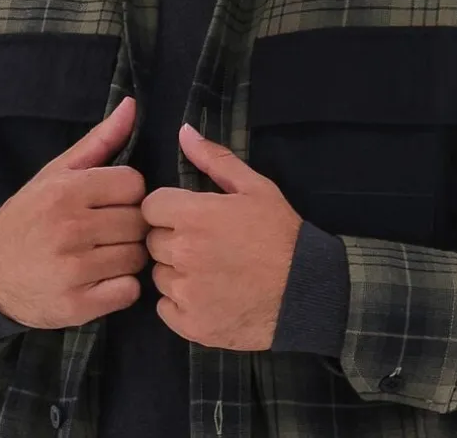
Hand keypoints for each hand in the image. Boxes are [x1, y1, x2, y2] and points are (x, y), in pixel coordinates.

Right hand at [0, 97, 149, 328]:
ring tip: (105, 254)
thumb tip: (132, 104)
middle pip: (139, 221)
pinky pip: (129, 291)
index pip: (134, 185)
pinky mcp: (76, 306)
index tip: (110, 202)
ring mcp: (73, 270)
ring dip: (128, 256)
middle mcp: (70, 229)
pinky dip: (122, 287)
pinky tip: (103, 280)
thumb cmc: (30, 216)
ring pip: (137, 256)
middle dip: (129, 225)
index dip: (127, 193)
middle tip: (108, 230)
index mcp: (67, 192)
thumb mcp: (57, 173)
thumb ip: (100, 140)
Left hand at [142, 124, 303, 350]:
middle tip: (204, 243)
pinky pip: (165, 308)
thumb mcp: (255, 187)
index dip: (168, 209)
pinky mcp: (190, 325)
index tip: (187, 215)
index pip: (150, 207)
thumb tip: (184, 132)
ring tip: (210, 270)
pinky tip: (208, 295)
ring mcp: (185, 292)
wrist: (306, 290)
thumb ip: (215, 159)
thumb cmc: (280, 233)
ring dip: (176, 271)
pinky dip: (181, 303)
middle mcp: (182, 253)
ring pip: (159, 275)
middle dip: (173, 239)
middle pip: (152, 241)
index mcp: (193, 216)